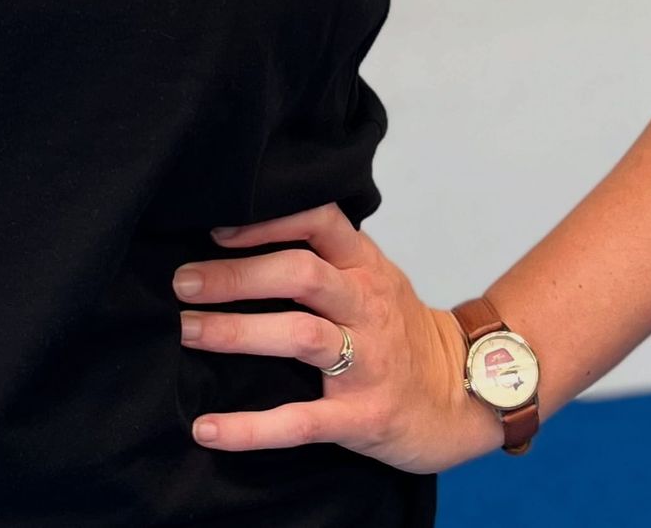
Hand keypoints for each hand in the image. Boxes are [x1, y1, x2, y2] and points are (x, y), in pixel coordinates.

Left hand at [172, 200, 504, 473]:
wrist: (467, 396)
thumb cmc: (401, 329)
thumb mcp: (374, 278)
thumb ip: (326, 257)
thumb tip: (239, 234)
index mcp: (365, 266)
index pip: (318, 221)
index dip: (267, 220)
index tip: (216, 229)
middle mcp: (367, 305)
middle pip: (301, 274)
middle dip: (237, 276)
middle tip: (183, 282)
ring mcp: (369, 361)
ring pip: (300, 336)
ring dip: (237, 332)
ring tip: (188, 331)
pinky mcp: (364, 417)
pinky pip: (301, 421)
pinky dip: (250, 427)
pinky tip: (208, 429)